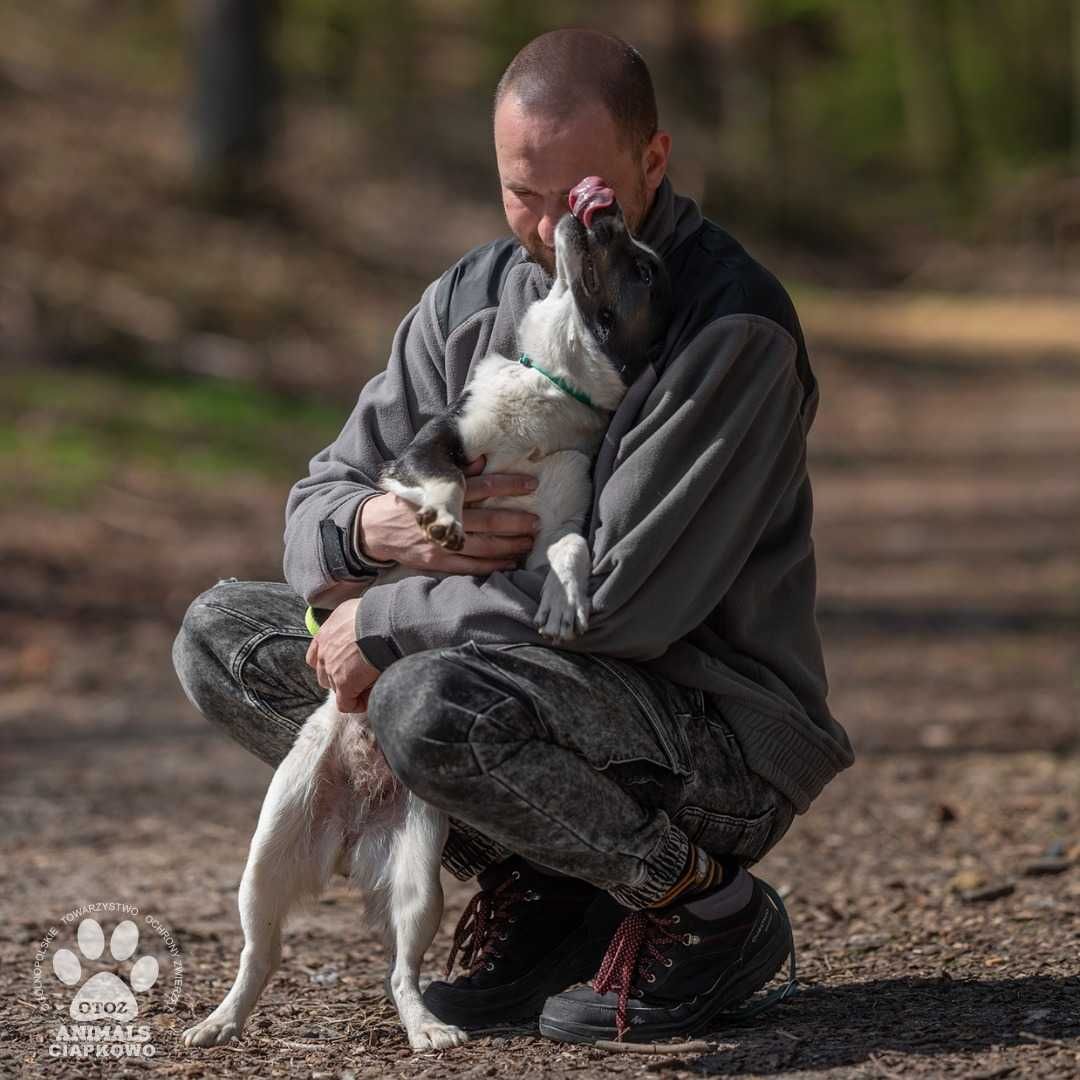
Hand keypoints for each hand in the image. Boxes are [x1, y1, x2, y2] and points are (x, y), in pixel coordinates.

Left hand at [305, 598, 379, 711]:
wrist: (380, 623)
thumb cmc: (374, 612)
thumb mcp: (354, 609)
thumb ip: (350, 619)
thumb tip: (362, 623)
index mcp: (325, 633)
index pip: (316, 655)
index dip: (330, 662)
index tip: (347, 663)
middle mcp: (324, 652)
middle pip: (325, 674)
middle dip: (340, 676)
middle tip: (362, 673)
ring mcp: (332, 670)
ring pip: (336, 688)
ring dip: (351, 688)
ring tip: (370, 684)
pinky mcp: (344, 685)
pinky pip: (347, 704)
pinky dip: (358, 704)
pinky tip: (373, 696)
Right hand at [359, 457, 539, 573]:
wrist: (376, 528)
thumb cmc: (408, 501)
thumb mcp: (426, 480)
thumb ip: (455, 472)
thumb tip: (482, 459)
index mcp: (442, 495)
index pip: (481, 487)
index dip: (508, 485)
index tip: (531, 483)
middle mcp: (443, 519)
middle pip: (488, 520)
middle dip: (516, 521)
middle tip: (537, 521)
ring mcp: (440, 543)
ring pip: (483, 546)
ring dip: (510, 545)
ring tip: (529, 542)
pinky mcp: (437, 562)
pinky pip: (471, 566)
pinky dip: (493, 565)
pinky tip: (511, 561)